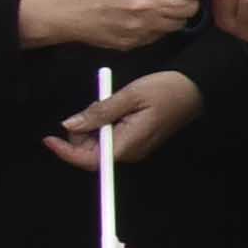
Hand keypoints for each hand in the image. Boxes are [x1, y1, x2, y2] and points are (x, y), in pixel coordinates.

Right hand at [17, 0, 204, 54]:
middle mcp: (152, 5)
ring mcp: (144, 27)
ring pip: (178, 24)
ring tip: (152, 7)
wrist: (57, 7)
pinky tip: (138, 19)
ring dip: (172, 16)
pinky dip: (155, 28)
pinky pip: (159, 36)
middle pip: (192, 7)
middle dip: (185, 0)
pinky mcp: (134, 43)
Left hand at [49, 74, 198, 173]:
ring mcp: (135, 148)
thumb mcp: (130, 95)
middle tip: (95, 105)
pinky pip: (111, 139)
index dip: (66, 152)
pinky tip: (116, 109)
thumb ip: (99, 112)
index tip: (49, 139)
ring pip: (100, 144)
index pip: (88, 160)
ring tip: (111, 103)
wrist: (198, 87)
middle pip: (91, 153)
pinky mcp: (138, 141)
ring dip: (95, 125)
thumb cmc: (167, 90)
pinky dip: (105, 125)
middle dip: (82, 132)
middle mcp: (130, 152)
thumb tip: (69, 125)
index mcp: (127, 144)